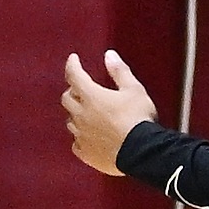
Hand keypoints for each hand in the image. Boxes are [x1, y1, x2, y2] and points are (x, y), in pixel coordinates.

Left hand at [61, 49, 157, 176]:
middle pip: (67, 99)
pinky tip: (88, 137)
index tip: (73, 59)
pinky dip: (81, 138)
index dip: (72, 65)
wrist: (142, 153)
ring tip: (86, 112)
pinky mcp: (86, 153)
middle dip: (72, 91)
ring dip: (76, 114)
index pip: (74, 76)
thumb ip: (119, 72)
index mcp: (91, 97)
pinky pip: (77, 144)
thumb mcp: (134, 90)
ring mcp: (82, 136)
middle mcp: (81, 116)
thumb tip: (109, 55)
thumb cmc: (138, 120)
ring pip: (70, 122)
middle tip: (80, 88)